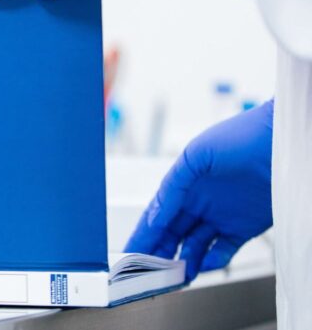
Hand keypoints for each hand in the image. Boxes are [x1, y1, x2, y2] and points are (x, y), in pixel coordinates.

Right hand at [125, 100, 272, 281]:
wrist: (283, 143)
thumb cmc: (241, 137)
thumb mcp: (196, 156)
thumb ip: (173, 186)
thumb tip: (155, 217)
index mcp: (184, 185)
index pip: (157, 216)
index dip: (143, 235)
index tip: (131, 254)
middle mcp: (199, 203)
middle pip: (173, 235)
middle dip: (159, 253)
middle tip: (150, 272)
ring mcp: (221, 216)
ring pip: (195, 246)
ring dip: (185, 261)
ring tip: (176, 276)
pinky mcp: (244, 227)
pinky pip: (224, 250)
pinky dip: (213, 260)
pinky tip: (204, 266)